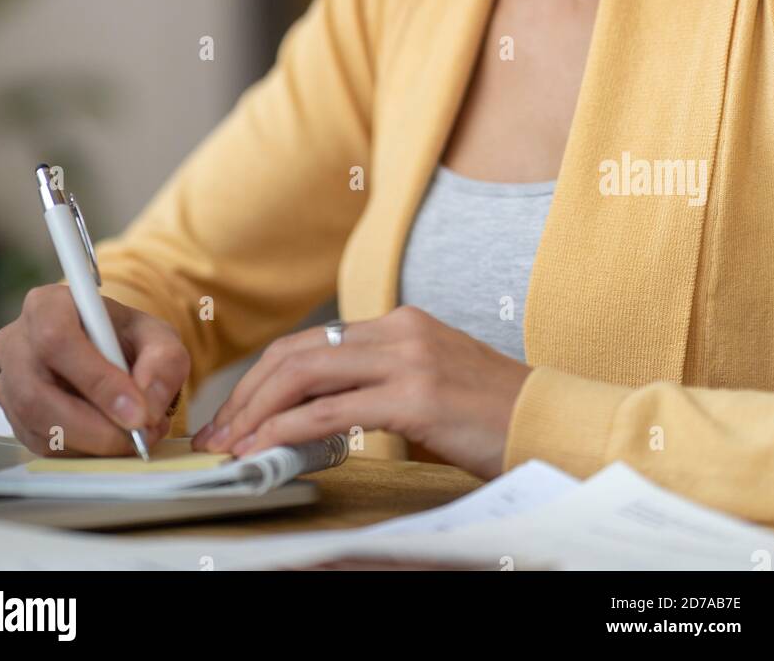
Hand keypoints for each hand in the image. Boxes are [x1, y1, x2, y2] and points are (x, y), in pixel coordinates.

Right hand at [0, 284, 189, 455]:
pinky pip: (38, 444)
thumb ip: (164, 362)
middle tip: (138, 437)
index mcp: (47, 305)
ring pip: (36, 425)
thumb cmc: (126, 338)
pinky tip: (109, 440)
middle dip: (92, 426)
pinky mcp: (12, 416)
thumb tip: (149, 404)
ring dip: (90, 443)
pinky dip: (80, 451)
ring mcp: (7, 381)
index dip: (95, 380)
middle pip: (36, 392)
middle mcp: (15, 341)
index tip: (137, 411)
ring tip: (133, 438)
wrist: (107, 351)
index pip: (56, 339)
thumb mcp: (158, 337)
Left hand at [191, 305, 532, 479]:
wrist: (554, 424)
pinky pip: (332, 412)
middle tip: (219, 435)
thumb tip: (319, 418)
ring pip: (304, 376)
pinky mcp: (416, 397)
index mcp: (401, 323)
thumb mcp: (433, 386)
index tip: (238, 415)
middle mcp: (399, 331)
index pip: (312, 344)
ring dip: (256, 414)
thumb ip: (381, 388)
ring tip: (232, 449)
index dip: (265, 378)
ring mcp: (407, 360)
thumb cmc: (495, 417)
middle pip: (297, 354)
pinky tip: (268, 451)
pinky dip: (288, 430)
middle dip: (247, 396)